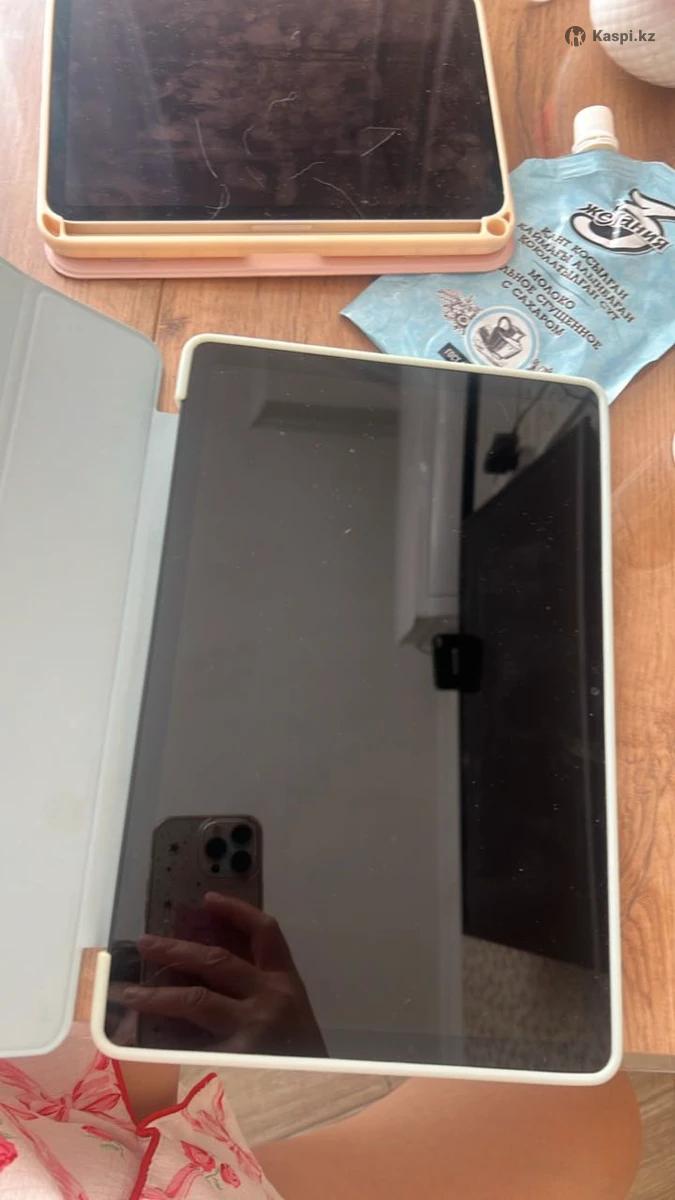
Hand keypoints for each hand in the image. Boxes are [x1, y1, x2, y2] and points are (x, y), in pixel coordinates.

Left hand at [123, 893, 326, 1056]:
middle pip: (217, 960)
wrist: (322, 1097)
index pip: (264, 932)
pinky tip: (141, 1045)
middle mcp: (270, 997)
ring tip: (128, 993)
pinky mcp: (236, 1061)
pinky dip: (164, 1043)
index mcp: (285, 982)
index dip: (236, 911)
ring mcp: (253, 1028)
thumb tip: (203, 973)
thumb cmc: (300, 1057)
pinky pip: (191, 1045)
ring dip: (157, 994)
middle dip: (176, 949)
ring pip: (196, 999)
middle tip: (146, 943)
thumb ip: (256, 993)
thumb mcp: (289, 1014)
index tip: (207, 899)